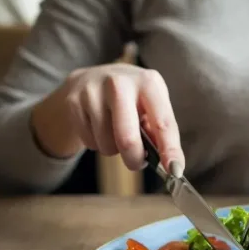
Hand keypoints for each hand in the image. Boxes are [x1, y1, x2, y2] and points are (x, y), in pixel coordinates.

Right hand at [32, 64, 183, 173]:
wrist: (91, 78)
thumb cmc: (131, 98)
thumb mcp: (151, 105)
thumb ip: (160, 131)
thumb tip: (171, 163)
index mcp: (148, 82)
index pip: (163, 122)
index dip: (170, 150)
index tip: (175, 171)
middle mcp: (120, 83)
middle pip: (127, 139)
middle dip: (135, 159)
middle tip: (136, 162)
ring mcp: (93, 91)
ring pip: (107, 145)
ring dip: (114, 150)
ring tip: (115, 134)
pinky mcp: (73, 102)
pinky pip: (90, 143)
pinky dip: (97, 144)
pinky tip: (99, 128)